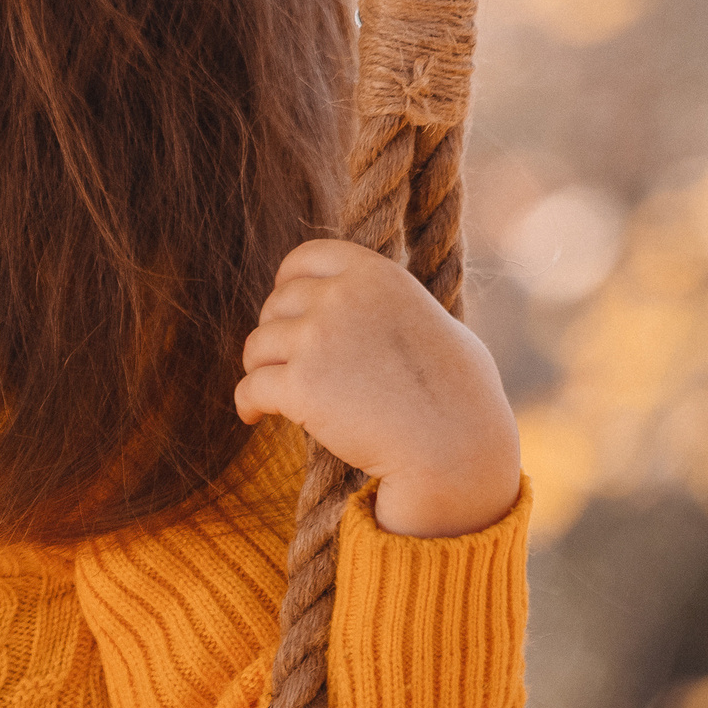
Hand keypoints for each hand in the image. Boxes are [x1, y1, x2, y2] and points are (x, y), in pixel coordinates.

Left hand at [234, 239, 520, 537]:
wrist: (456, 449)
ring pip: (256, 346)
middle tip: (288, 363)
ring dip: (260, 368)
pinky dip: (247, 403)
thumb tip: (358, 299)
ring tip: (273, 391)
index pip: (305, 258)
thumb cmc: (460, 396)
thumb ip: (389, 304)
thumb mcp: (431, 324)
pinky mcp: (300, 385)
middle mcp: (341, 297)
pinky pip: (250, 387)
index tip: (286, 308)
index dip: (288, 282)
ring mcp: (317, 339)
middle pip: (276, 305)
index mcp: (375, 274)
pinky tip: (254, 416)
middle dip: (276, 334)